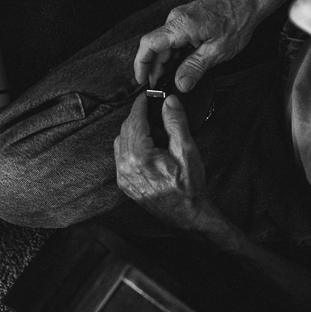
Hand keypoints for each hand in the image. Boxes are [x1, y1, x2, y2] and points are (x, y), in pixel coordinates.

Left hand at [115, 93, 216, 230]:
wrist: (187, 216)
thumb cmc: (189, 187)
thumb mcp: (186, 150)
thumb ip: (175, 122)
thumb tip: (168, 101)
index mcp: (139, 156)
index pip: (134, 120)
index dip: (141, 104)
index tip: (147, 95)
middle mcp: (125, 166)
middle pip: (125, 129)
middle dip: (138, 117)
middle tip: (155, 109)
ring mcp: (123, 176)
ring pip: (121, 141)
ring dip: (134, 131)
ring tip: (156, 131)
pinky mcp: (125, 183)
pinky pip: (122, 156)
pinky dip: (132, 145)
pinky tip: (149, 147)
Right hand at [134, 0, 259, 89]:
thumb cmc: (239, 18)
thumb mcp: (218, 50)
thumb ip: (196, 68)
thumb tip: (181, 84)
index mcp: (181, 25)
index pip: (148, 44)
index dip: (141, 64)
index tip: (142, 79)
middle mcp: (176, 18)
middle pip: (155, 46)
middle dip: (156, 67)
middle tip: (161, 85)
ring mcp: (181, 16)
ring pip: (165, 43)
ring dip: (167, 61)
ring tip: (175, 77)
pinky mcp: (187, 18)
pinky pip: (174, 37)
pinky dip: (175, 52)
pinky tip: (183, 63)